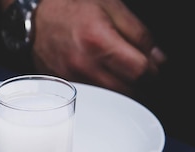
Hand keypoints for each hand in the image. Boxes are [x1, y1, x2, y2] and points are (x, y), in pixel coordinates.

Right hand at [32, 0, 165, 94]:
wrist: (37, 21)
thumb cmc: (72, 7)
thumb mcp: (110, 6)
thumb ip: (137, 32)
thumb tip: (157, 58)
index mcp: (98, 40)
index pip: (138, 70)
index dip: (152, 70)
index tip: (153, 65)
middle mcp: (85, 65)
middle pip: (128, 90)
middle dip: (139, 82)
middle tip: (137, 69)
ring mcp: (75, 81)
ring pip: (112, 99)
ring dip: (123, 89)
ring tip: (121, 72)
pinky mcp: (69, 89)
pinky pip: (96, 99)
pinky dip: (106, 92)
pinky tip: (105, 77)